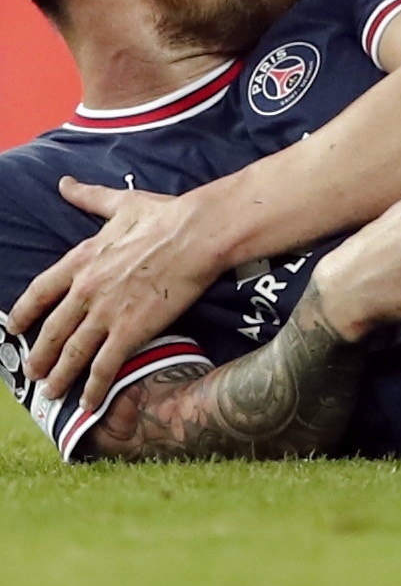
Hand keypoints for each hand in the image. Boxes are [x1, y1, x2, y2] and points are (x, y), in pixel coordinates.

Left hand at [9, 178, 221, 410]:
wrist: (197, 234)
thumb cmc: (165, 216)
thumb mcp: (121, 204)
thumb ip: (89, 197)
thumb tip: (65, 183)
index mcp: (81, 260)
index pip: (39, 292)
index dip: (24, 313)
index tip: (14, 327)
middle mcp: (86, 289)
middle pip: (52, 331)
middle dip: (39, 355)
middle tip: (33, 372)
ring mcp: (106, 312)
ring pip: (72, 353)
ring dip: (60, 377)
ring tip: (53, 392)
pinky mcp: (130, 329)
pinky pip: (104, 366)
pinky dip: (94, 387)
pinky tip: (89, 402)